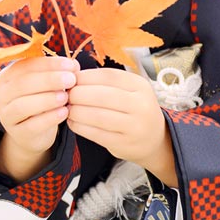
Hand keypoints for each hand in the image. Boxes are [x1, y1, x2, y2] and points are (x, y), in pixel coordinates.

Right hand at [0, 55, 78, 181]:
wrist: (34, 132)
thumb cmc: (41, 100)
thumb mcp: (47, 84)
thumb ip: (57, 72)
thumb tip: (74, 65)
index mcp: (8, 76)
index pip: (26, 65)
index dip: (49, 64)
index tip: (70, 65)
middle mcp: (3, 94)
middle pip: (22, 83)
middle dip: (49, 80)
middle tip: (71, 79)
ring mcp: (7, 115)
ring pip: (23, 106)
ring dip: (46, 99)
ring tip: (65, 97)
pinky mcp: (18, 133)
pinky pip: (31, 126)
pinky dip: (49, 118)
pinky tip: (64, 112)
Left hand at [67, 68, 177, 186]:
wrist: (154, 139)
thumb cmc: (133, 108)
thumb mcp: (128, 90)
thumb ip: (104, 82)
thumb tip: (72, 75)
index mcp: (139, 85)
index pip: (108, 76)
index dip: (85, 77)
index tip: (70, 79)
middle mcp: (140, 105)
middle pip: (102, 96)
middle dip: (78, 94)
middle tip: (65, 95)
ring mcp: (134, 126)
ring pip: (97, 116)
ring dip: (76, 111)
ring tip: (67, 108)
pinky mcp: (124, 144)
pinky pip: (96, 134)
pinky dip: (80, 127)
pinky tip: (72, 121)